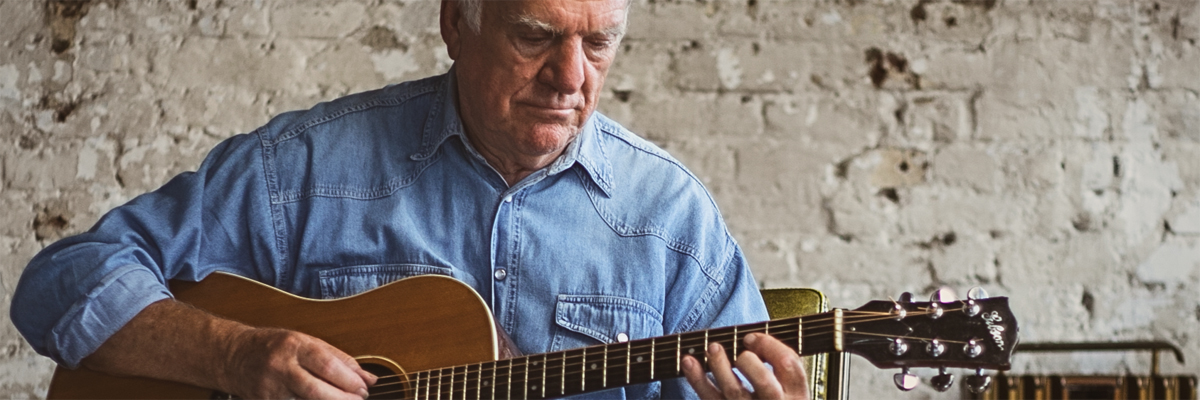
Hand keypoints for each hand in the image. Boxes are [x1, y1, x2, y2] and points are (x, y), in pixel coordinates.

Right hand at [220, 328, 376, 398]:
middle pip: (315, 390)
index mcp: (294, 345)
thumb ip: (338, 358)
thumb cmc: (274, 346)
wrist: (232, 356)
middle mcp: (280, 366)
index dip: (349, 379)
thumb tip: (368, 376)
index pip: (326, 365)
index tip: (364, 387)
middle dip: (342, 399)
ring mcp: (269, 388)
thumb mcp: (306, 341)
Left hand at [681, 333, 808, 399]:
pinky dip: (697, 379)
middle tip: (741, 351)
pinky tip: (688, 362)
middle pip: (764, 382)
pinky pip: (710, 399)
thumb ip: (779, 367)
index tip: (752, 337)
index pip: (789, 364)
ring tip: (712, 347)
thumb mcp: (789, 389)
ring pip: (734, 391)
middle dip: (749, 360)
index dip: (769, 345)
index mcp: (796, 395)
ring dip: (719, 365)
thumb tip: (750, 337)